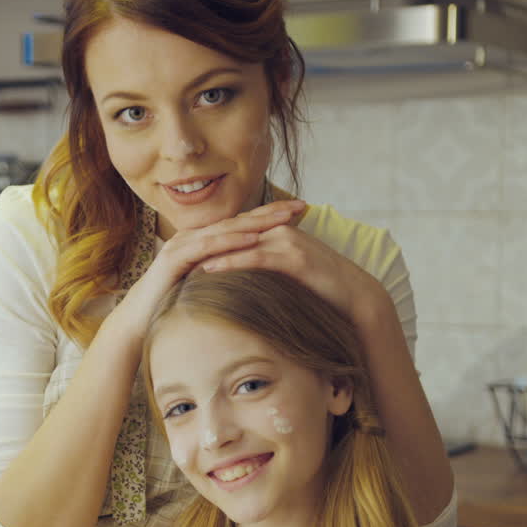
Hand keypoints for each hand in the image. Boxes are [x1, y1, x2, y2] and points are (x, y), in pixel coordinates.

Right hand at [111, 200, 306, 334]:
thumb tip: (258, 283)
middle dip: (272, 212)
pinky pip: (207, 246)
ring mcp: (184, 244)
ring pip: (226, 229)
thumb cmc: (173, 307)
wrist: (139, 321)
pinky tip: (252, 238)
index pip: (244, 225)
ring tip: (284, 218)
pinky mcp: (175, 257)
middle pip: (240, 220)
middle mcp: (195, 237)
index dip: (272, 217)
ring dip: (257, 222)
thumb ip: (228, 279)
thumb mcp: (209, 289)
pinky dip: (230, 240)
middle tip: (301, 206)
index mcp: (205, 243)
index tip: (301, 213)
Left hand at [199, 222, 388, 325]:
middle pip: (231, 233)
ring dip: (209, 251)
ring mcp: (286, 240)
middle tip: (171, 255)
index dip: (207, 241)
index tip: (181, 252)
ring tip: (180, 262)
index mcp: (276, 231)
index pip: (234, 232)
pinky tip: (208, 270)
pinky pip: (254, 257)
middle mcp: (279, 230)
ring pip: (239, 242)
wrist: (355, 296)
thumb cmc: (322, 289)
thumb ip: (267, 268)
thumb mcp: (289, 273)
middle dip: (201, 243)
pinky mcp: (292, 256)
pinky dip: (230, 262)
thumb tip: (244, 280)